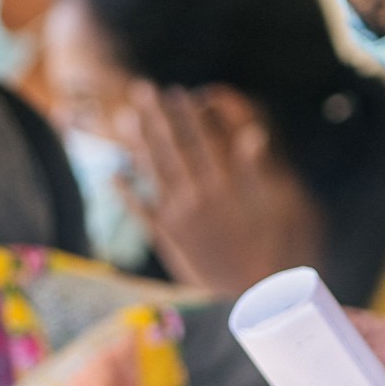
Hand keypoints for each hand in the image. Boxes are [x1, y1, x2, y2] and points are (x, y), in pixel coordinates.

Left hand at [118, 82, 322, 295]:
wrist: (246, 296)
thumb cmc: (267, 252)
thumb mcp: (271, 209)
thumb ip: (255, 170)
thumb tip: (254, 134)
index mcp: (222, 187)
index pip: (201, 141)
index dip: (188, 115)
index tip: (177, 92)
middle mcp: (195, 198)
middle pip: (171, 149)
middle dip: (156, 117)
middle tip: (142, 89)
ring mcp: (178, 218)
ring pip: (152, 173)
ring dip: (136, 143)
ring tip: (123, 117)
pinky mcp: (167, 238)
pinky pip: (141, 211)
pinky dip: (126, 193)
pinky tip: (113, 175)